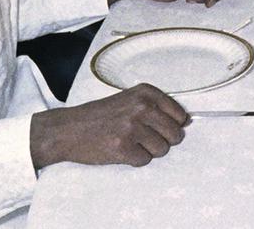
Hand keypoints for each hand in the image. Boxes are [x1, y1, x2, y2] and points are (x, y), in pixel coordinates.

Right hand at [30, 84, 188, 168]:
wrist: (67, 129)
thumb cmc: (99, 115)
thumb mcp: (129, 100)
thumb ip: (155, 107)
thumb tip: (185, 121)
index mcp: (145, 93)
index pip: (180, 115)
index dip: (172, 125)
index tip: (158, 127)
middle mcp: (141, 107)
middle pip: (175, 134)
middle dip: (163, 140)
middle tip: (143, 138)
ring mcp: (132, 127)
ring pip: (162, 149)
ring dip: (148, 151)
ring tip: (130, 143)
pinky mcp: (122, 147)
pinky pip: (145, 160)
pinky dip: (135, 160)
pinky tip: (121, 150)